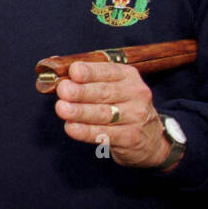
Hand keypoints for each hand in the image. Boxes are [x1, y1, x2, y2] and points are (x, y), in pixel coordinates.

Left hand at [54, 61, 168, 167]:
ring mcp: (135, 116)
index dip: (90, 72)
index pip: (108, 71)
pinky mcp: (131, 137)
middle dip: (81, 91)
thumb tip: (57, 70)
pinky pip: (104, 134)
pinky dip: (86, 131)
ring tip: (61, 109)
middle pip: (104, 92)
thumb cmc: (122, 107)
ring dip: (80, 111)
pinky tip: (71, 128)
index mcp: (128, 76)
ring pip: (103, 113)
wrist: (151, 139)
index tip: (73, 72)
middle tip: (63, 91)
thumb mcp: (113, 87)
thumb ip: (88, 79)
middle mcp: (135, 94)